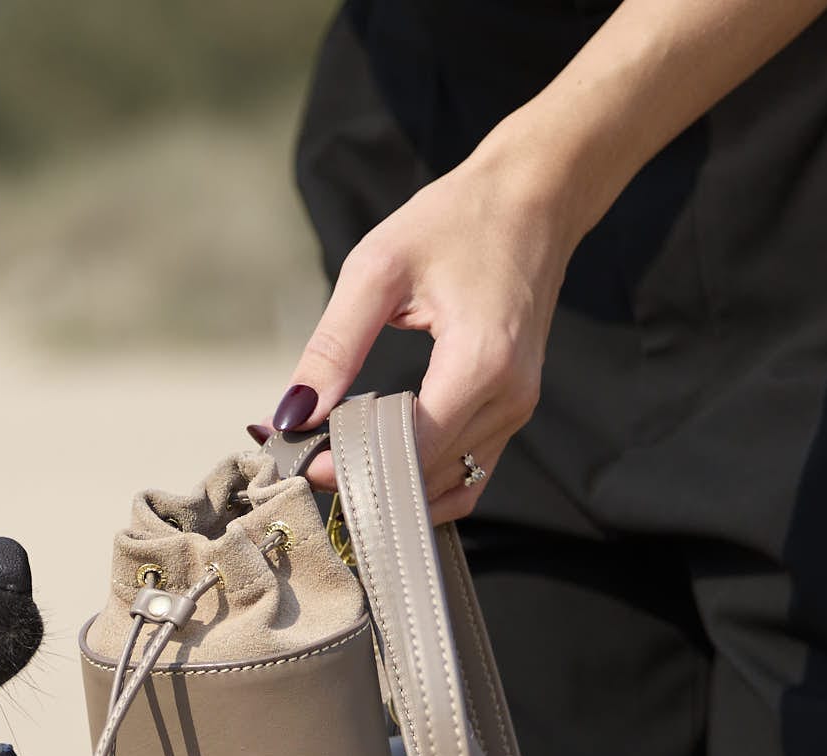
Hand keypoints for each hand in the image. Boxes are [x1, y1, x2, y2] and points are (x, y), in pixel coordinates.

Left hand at [262, 141, 581, 521]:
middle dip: (363, 477)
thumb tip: (292, 415)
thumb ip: (333, 347)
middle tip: (309, 459)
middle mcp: (509, 398)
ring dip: (391, 484)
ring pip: (446, 486)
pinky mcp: (513, 413)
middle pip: (425, 476)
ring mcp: (517, 411)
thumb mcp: (377, 270)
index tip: (303, 461)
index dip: (351, 467)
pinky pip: (467, 476)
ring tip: (339, 457)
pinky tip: (380, 459)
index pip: (409, 451)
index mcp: (481, 362)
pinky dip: (422, 481)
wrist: (533, 199)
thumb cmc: (459, 221)